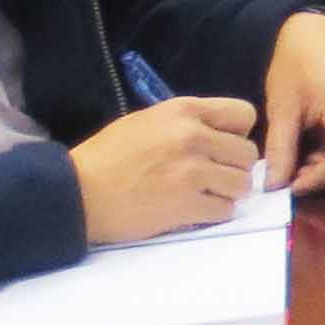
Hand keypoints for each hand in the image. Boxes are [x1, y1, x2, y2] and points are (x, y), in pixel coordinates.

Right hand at [70, 100, 262, 242]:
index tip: (222, 146)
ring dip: (227, 193)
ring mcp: (192, 172)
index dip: (237, 133)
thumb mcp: (147, 121)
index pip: (244, 115)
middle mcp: (193, 136)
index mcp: (183, 111)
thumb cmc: (106, 156)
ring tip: (204, 195)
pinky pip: (225, 210)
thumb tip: (221, 135)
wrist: (77, 192)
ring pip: (242, 184)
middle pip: (247, 153)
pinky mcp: (187, 204)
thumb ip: (187, 123)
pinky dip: (214, 213)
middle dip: (233, 167)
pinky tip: (193, 210)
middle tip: (213, 177)